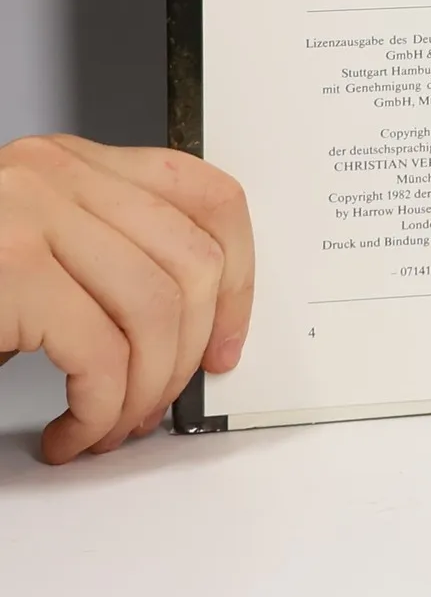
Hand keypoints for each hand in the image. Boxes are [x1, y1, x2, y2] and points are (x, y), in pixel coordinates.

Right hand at [0, 136, 252, 463]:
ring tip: (107, 426)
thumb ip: (102, 260)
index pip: (208, 196)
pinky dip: (98, 410)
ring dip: (142, 392)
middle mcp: (58, 174)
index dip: (241, 276)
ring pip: (158, 311)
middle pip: (193, 262)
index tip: (229, 341)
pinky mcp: (9, 269)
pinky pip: (101, 352)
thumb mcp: (32, 254)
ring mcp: (31, 216)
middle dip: (188, 354)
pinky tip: (70, 433)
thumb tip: (190, 327)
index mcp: (74, 163)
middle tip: (154, 404)